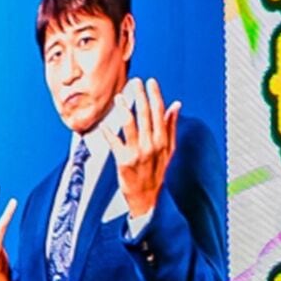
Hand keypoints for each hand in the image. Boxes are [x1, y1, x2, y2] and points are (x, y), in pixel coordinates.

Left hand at [111, 79, 177, 223]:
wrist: (147, 197)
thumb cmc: (157, 172)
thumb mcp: (169, 149)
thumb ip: (171, 126)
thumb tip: (176, 104)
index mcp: (163, 140)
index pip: (160, 113)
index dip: (155, 95)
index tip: (151, 82)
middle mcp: (151, 144)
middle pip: (146, 115)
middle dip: (140, 96)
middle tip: (135, 82)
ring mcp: (137, 153)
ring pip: (130, 125)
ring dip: (124, 109)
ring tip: (119, 97)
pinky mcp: (123, 161)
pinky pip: (114, 143)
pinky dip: (108, 132)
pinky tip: (103, 125)